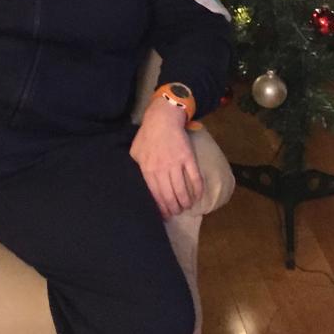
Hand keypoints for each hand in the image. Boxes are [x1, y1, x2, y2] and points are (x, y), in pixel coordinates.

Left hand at [130, 98, 203, 219]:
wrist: (163, 118)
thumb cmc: (147, 134)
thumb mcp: (135, 152)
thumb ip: (138, 167)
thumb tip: (142, 181)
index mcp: (148, 170)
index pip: (155, 195)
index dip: (161, 208)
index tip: (165, 215)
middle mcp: (162, 170)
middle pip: (169, 196)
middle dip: (173, 208)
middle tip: (176, 213)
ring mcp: (176, 164)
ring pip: (182, 190)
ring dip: (185, 203)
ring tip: (186, 208)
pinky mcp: (188, 158)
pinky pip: (195, 178)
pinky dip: (197, 190)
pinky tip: (198, 197)